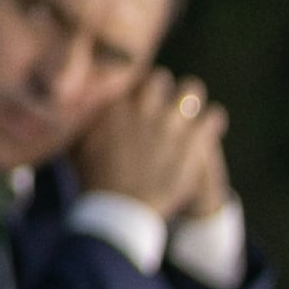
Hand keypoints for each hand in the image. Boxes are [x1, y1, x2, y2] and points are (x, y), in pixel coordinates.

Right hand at [72, 70, 225, 219]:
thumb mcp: (74, 146)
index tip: (136, 97)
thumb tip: (75, 104)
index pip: (130, 76)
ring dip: (190, 98)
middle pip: (160, 79)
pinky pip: (213, 116)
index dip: (134, 87)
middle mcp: (143, 108)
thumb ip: (78, 120)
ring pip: (192, 89)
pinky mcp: (194, 141)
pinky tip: (208, 127)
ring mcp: (170, 123)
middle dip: (162, 89)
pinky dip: (212, 120)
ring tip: (189, 111)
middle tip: (162, 104)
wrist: (119, 212)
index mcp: (114, 104)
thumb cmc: (92, 180)